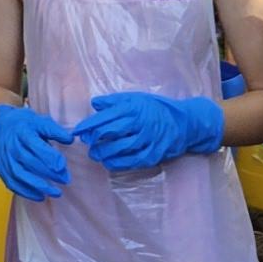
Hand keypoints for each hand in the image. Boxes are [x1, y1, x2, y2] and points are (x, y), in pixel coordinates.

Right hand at [0, 104, 75, 199]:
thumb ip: (55, 131)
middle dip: (48, 173)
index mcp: (22, 132)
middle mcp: (12, 146)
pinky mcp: (2, 169)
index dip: (49, 157)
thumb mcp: (40, 121)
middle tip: (65, 179)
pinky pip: (12, 183)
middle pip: (29, 162)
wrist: (0, 126)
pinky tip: (40, 196)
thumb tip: (70, 140)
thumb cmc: (25, 125)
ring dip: (38, 186)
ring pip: (19, 175)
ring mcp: (5, 159)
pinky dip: (26, 192)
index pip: (35, 145)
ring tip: (55, 193)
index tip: (62, 166)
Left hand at [70, 89, 226, 171]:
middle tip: (85, 142)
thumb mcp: (137, 98)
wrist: (185, 123)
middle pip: (111, 132)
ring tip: (95, 154)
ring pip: (120, 148)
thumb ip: (115, 101)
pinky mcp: (153, 154)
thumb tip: (94, 103)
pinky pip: (132, 161)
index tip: (77, 131)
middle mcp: (140, 123)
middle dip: (94, 138)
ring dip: (104, 152)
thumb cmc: (157, 109)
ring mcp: (148, 139)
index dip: (89, 125)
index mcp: (134, 107)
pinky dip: (118, 163)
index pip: (106, 116)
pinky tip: (108, 163)